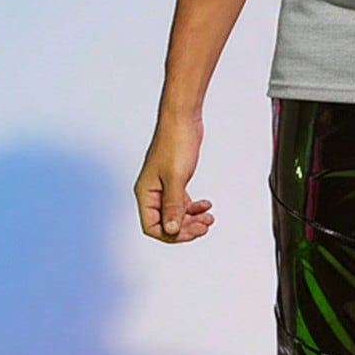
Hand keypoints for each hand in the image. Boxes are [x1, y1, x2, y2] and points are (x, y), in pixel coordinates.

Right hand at [134, 113, 213, 241]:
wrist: (182, 120)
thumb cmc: (175, 142)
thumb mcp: (176, 178)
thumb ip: (173, 206)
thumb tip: (171, 230)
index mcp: (145, 193)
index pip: (152, 227)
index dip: (171, 234)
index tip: (190, 232)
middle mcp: (152, 193)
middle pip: (165, 224)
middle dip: (186, 228)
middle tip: (204, 226)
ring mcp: (163, 187)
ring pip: (175, 214)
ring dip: (192, 219)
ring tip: (208, 218)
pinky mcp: (174, 181)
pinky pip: (182, 202)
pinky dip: (194, 207)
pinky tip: (206, 205)